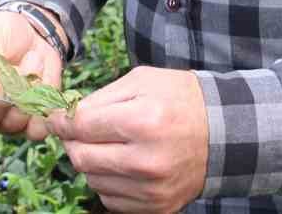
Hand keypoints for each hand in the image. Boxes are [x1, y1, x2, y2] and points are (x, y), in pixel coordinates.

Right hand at [0, 9, 62, 141]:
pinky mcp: (29, 121)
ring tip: (34, 59)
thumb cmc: (2, 32)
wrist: (32, 33)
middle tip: (12, 79)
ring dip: (26, 93)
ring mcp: (3, 120)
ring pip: (10, 124)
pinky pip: (36, 130)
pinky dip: (44, 110)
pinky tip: (46, 84)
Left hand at [48, 66, 207, 213]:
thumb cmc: (180, 100)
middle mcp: (147, 160)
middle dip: (73, 141)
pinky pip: (111, 200)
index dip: (61, 119)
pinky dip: (109, 182)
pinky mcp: (157, 207)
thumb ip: (100, 98)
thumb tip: (64, 117)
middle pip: (81, 158)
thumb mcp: (142, 81)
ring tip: (109, 145)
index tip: (57, 116)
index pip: (81, 126)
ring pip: (93, 180)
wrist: (223, 133)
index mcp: (144, 121)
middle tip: (80, 131)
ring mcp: (152, 189)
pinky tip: (123, 164)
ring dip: (92, 162)